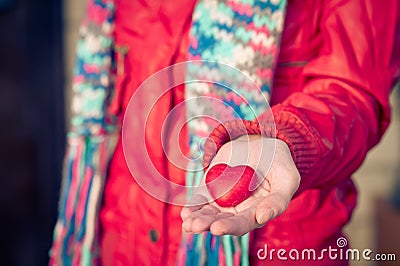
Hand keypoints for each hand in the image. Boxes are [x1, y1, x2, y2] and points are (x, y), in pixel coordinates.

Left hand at [181, 136, 299, 235]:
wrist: (262, 143)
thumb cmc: (278, 162)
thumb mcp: (286, 179)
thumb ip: (279, 200)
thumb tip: (262, 217)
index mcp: (257, 212)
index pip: (243, 223)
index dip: (231, 226)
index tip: (218, 227)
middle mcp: (238, 210)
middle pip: (222, 221)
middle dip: (208, 224)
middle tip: (196, 226)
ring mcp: (224, 199)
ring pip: (209, 213)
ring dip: (197, 219)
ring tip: (187, 223)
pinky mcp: (212, 187)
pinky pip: (201, 199)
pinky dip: (193, 206)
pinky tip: (186, 212)